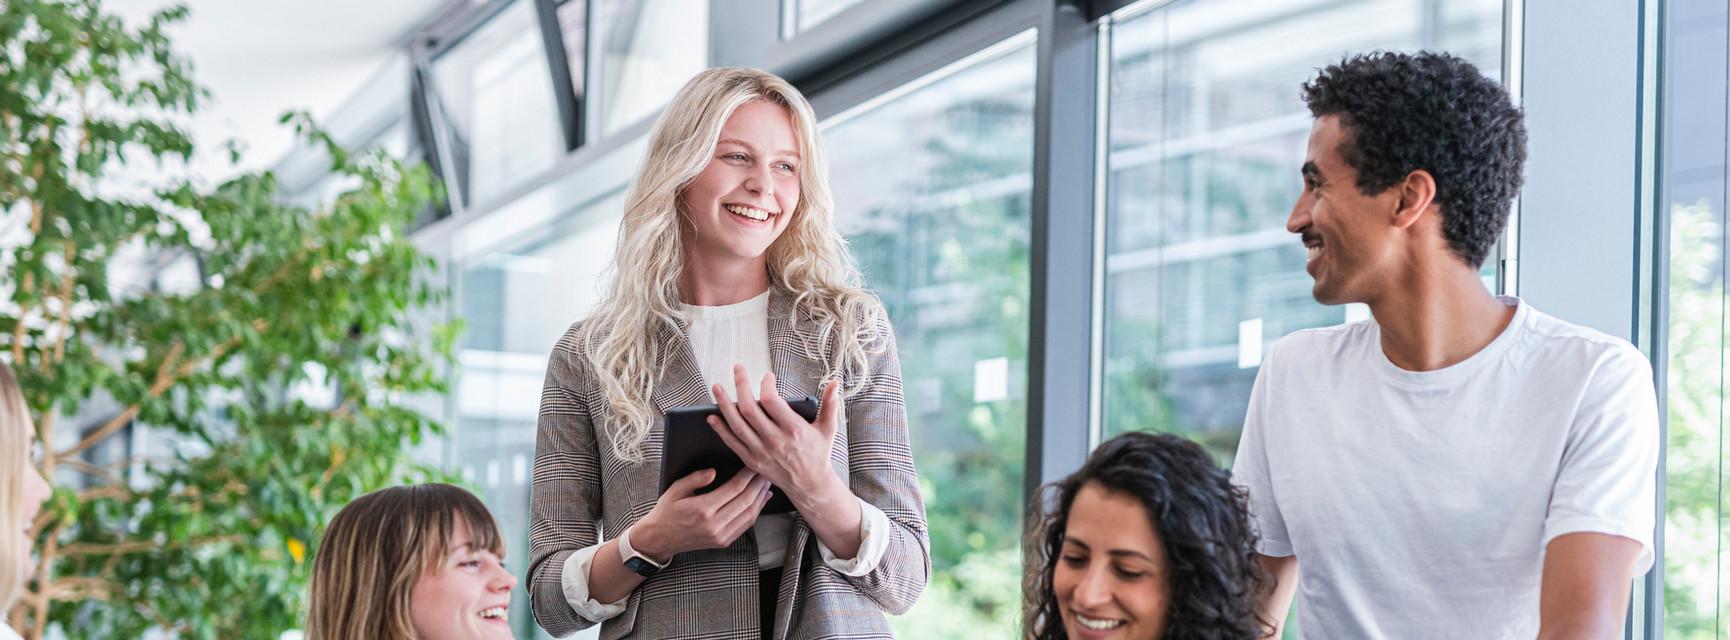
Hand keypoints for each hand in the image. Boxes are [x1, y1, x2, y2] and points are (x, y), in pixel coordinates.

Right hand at [632, 467, 771, 561]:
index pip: (734, 488)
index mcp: (702, 509)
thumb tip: (713, 472)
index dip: (748, 475)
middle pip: (746, 501)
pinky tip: (761, 500)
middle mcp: (714, 524)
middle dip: (759, 484)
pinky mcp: (724, 542)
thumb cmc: (667, 511)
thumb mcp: (675, 489)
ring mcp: (720, 536)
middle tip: (766, 470)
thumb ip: (695, 478)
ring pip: (750, 514)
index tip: (754, 464)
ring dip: (761, 497)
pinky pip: (746, 525)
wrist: (660, 538)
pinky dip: (756, 511)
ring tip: (766, 482)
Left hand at [708, 365, 844, 505]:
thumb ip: (830, 404)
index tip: (767, 376)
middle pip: (750, 409)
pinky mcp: (752, 460)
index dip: (766, 385)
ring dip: (724, 404)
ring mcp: (760, 451)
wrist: (810, 484)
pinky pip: (732, 442)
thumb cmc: (818, 453)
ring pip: (737, 424)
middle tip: (737, 369)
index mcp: (793, 429)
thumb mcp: (828, 428)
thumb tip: (835, 383)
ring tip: (716, 388)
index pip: (771, 401)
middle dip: (740, 385)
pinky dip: (720, 429)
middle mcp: (774, 440)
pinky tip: (712, 416)